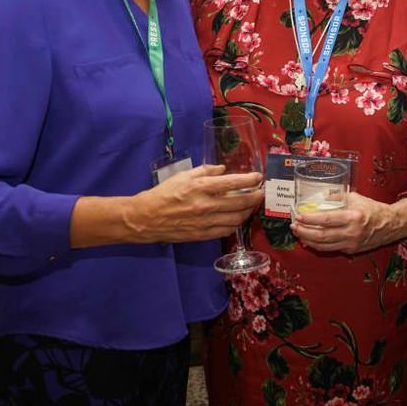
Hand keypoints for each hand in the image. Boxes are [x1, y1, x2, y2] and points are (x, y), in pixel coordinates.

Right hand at [128, 164, 262, 243]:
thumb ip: (206, 171)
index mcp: (201, 187)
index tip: (258, 177)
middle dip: (255, 197)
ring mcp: (205, 222)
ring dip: (248, 211)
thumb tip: (223, 170)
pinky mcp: (203, 235)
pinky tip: (238, 218)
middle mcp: (206, 205)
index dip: (250, 180)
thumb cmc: (163, 193)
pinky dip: (236, 224)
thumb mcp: (183, 175)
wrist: (145, 218)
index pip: (233, 183)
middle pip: (241, 202)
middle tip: (261, 192)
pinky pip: (226, 231)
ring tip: (252, 205)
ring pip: (237, 218)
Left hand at [291, 193, 406, 253]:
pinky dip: (318, 245)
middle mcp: (351, 233)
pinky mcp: (351, 250)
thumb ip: (338, 196)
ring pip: (323, 246)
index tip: (299, 215)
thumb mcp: (356, 198)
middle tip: (294, 225)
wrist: (391, 225)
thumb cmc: (373, 209)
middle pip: (321, 236)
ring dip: (308, 240)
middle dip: (304, 231)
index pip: (326, 219)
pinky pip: (330, 249)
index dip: (310, 218)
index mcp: (353, 217)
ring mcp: (351, 244)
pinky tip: (310, 240)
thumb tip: (320, 195)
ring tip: (298, 232)